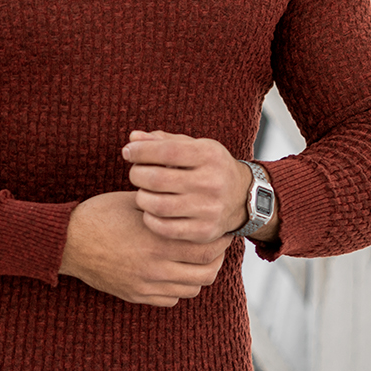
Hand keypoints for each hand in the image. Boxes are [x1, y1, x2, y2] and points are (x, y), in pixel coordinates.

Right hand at [59, 190, 230, 306]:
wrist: (66, 242)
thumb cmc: (99, 215)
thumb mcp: (134, 202)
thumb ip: (164, 207)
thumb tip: (189, 201)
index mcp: (158, 241)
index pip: (206, 249)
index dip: (220, 240)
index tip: (222, 231)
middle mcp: (156, 268)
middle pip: (206, 274)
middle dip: (216, 260)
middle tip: (216, 247)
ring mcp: (145, 285)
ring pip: (190, 290)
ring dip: (199, 275)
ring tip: (197, 259)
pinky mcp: (134, 295)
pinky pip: (169, 300)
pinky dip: (178, 288)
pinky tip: (174, 272)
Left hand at [123, 130, 278, 242]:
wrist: (242, 197)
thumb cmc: (209, 167)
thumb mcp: (193, 147)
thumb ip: (162, 141)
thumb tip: (133, 138)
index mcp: (209, 155)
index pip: (166, 151)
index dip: (141, 151)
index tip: (128, 152)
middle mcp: (212, 182)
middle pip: (158, 179)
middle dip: (137, 174)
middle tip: (135, 173)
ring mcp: (209, 209)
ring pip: (158, 205)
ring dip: (141, 197)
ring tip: (143, 191)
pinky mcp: (204, 231)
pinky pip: (164, 228)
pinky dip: (150, 218)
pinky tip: (150, 210)